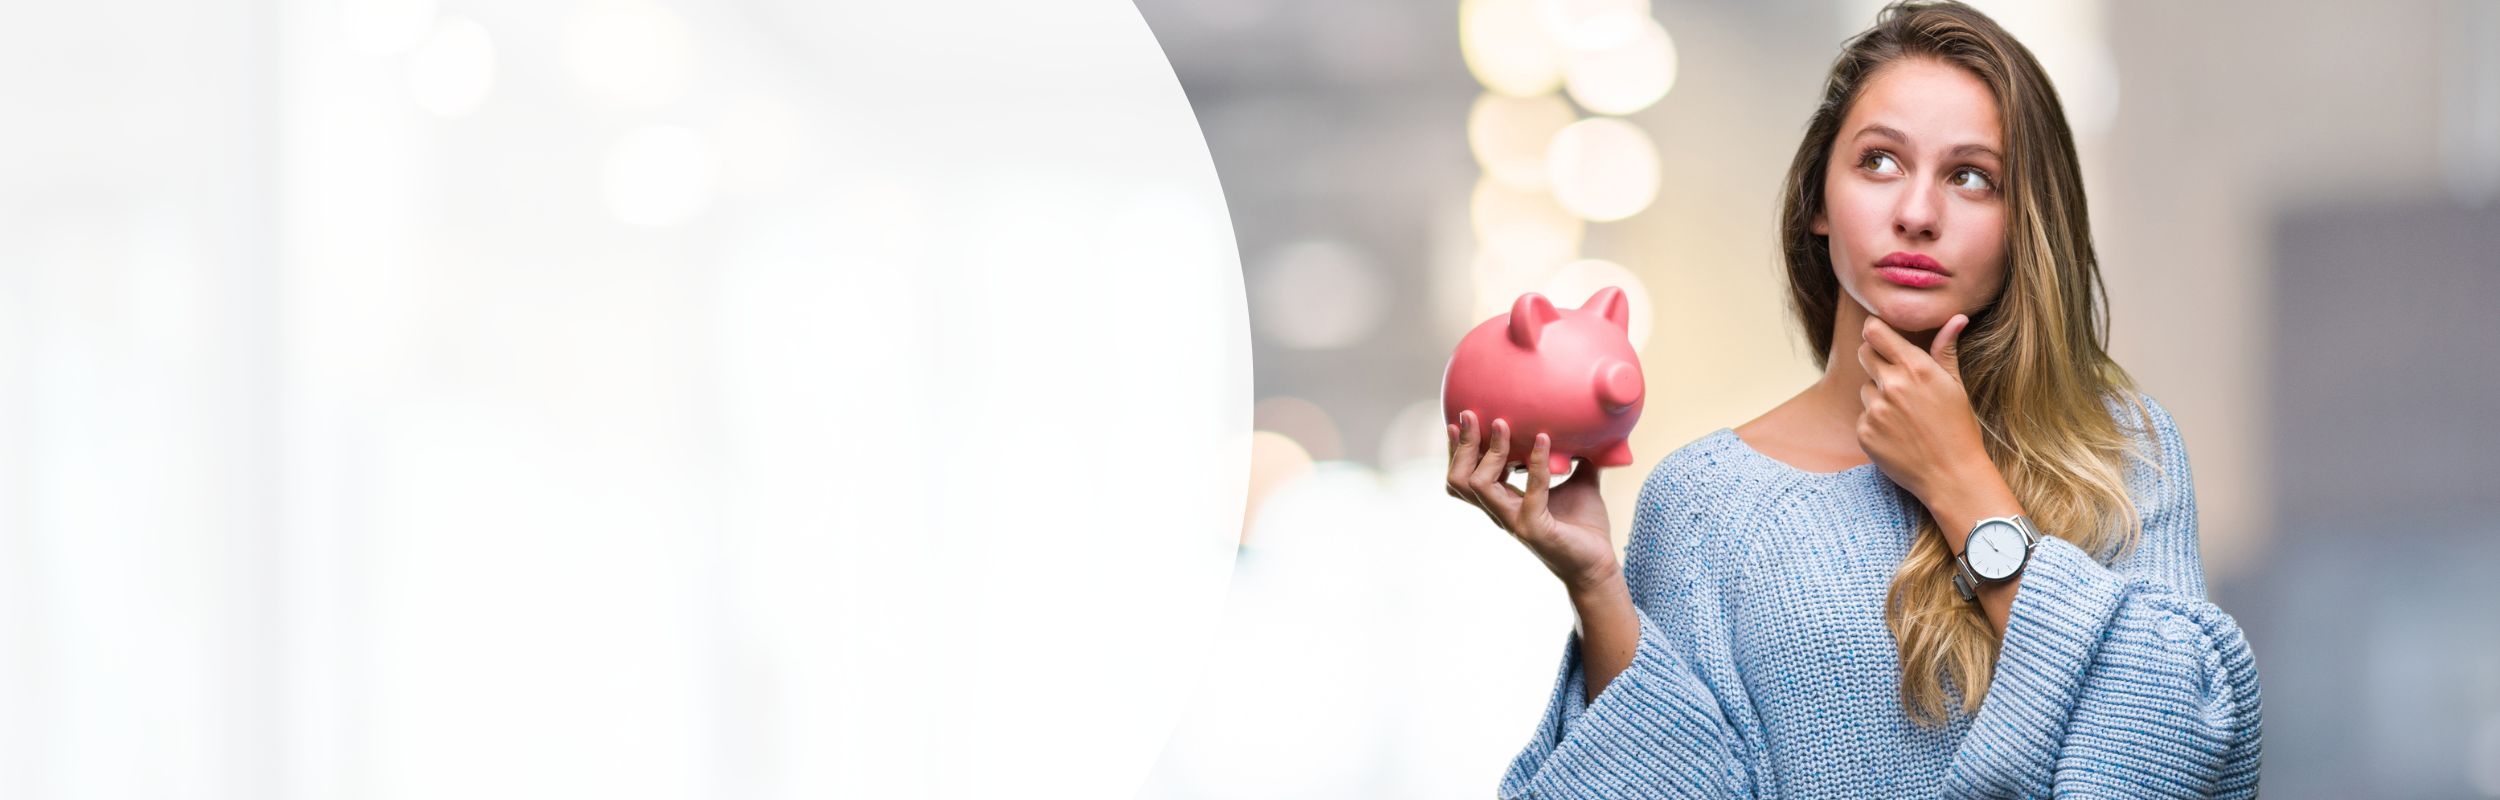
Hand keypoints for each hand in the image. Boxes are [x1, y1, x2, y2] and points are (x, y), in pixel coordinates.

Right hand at [1444, 410, 1618, 593]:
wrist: (1599, 565)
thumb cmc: (1584, 529)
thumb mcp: (1579, 484)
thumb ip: (1576, 460)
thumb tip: (1588, 430)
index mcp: (1503, 502)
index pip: (1464, 477)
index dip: (1457, 450)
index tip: (1461, 421)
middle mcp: (1501, 512)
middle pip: (1460, 480)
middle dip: (1462, 445)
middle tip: (1471, 414)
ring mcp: (1513, 521)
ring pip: (1478, 485)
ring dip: (1491, 451)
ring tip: (1504, 424)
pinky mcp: (1533, 528)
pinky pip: (1530, 490)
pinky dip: (1535, 463)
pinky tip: (1544, 440)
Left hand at [1855, 314, 1992, 508]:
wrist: (1951, 476)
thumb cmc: (1958, 429)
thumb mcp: (1956, 386)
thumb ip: (1946, 350)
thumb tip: (1957, 318)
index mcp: (1916, 368)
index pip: (1875, 332)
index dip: (1875, 331)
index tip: (1879, 335)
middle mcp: (1892, 385)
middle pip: (1863, 353)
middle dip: (1876, 359)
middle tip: (1896, 378)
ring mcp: (1875, 409)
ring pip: (1865, 388)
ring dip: (1878, 395)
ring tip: (1905, 415)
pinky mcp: (1864, 432)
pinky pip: (1863, 416)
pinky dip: (1875, 422)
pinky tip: (1897, 434)